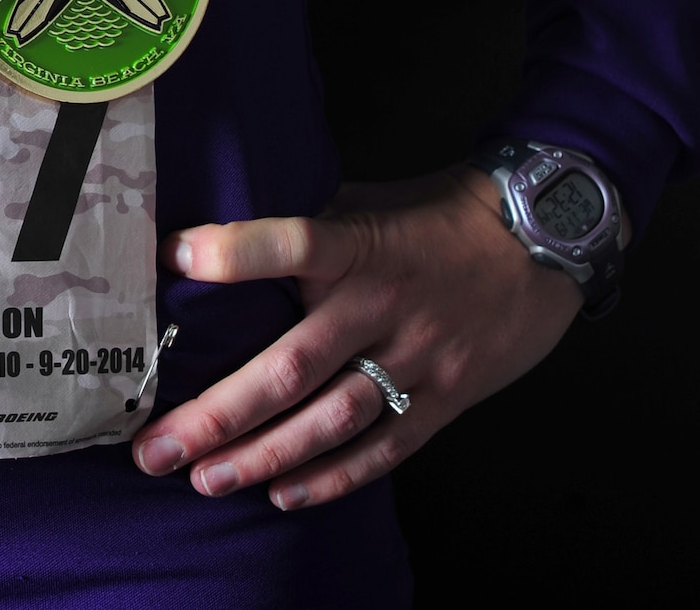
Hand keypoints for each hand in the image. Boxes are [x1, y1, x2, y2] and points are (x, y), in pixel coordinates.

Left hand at [132, 167, 581, 508]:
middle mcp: (381, 307)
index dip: (234, 252)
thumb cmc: (434, 218)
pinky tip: (283, 495)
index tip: (174, 258)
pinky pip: (386, 448)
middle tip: (156, 447)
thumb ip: (305, 228)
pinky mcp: (447, 398)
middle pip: (292, 367)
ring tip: (205, 480)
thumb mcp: (365, 204)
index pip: (291, 243)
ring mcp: (416, 359)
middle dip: (218, 414)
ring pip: (332, 419)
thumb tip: (217, 241)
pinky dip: (335, 477)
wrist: (543, 241)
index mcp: (356, 247)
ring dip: (265, 456)